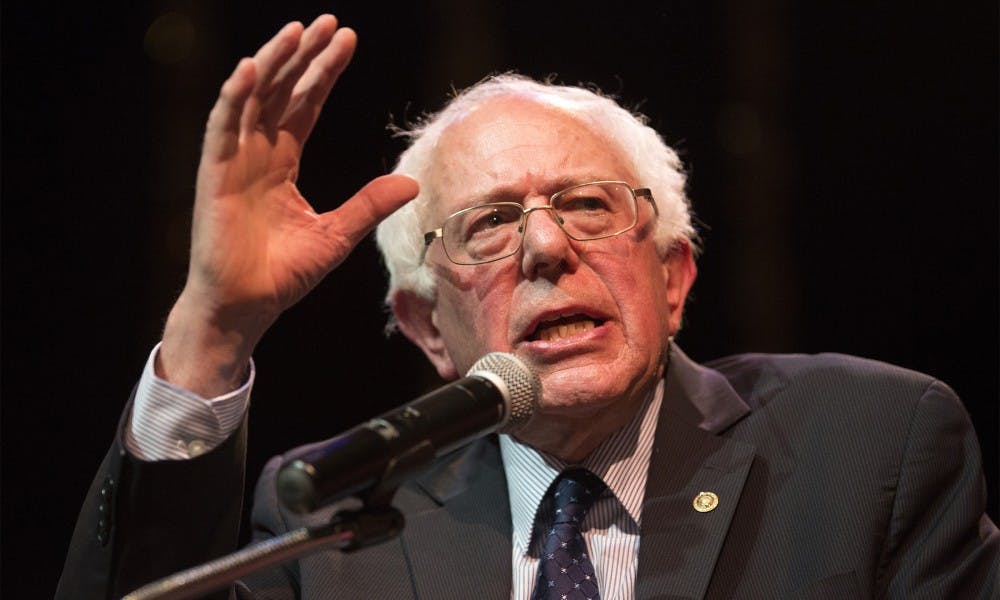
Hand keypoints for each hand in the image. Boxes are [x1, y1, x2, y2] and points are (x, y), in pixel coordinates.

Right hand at [159, 16, 417, 395]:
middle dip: (303, 56)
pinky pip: (221, 127)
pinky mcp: (213, 175)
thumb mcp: (338, 234)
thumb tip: (411, 181)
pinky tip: (251, 68)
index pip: (306, 106)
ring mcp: (232, 161)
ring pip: (252, 99)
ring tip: (297, 30)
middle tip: (328, 22)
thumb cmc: (283, 274)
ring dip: (272, 62)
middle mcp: (256, 154)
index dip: (324, 73)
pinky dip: (233, 97)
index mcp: (283, 164)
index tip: (347, 40)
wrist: (248, 306)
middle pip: (281, 92)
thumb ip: (369, 204)